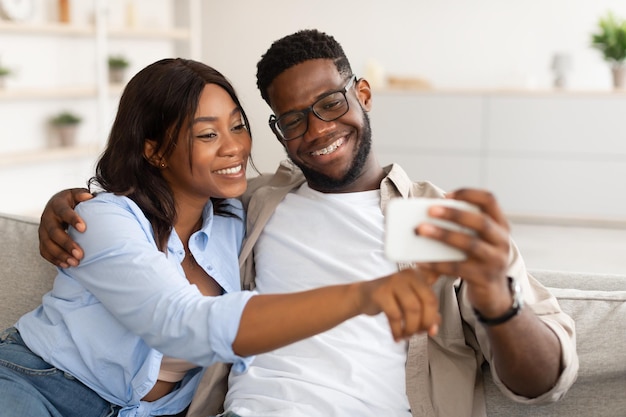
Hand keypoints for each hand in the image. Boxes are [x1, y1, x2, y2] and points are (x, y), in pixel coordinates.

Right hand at [38, 188, 92, 267]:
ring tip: (75, 263)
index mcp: (57, 204)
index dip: (72, 219)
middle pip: (53, 231)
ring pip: (47, 243)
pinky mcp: (42, 239)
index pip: (63, 211)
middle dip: (66, 244)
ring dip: (60, 255)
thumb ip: (82, 195)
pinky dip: (54, 259)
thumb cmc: (73, 201)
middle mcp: (47, 216)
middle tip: (80, 254)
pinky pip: (44, 251)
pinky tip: (66, 265)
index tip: (84, 229)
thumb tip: (89, 197)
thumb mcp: (77, 194)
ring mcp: (43, 229)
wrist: (59, 205)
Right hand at [358, 267, 439, 340]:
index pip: (435, 291)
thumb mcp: (411, 301)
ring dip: (412, 328)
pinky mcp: (380, 293)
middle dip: (426, 322)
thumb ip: (427, 311)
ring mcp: (393, 282)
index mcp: (419, 275)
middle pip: (428, 301)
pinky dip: (398, 331)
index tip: (436, 321)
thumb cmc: (391, 299)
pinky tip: (397, 337)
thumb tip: (434, 328)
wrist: (363, 296)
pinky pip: (395, 316)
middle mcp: (408, 275)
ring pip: (413, 309)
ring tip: (408, 336)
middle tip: (421, 333)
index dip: (439, 306)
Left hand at [415, 188, 512, 317]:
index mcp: (500, 225)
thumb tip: (426, 215)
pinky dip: (437, 263)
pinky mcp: (484, 278)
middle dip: (454, 214)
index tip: (446, 195)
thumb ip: (462, 227)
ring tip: (421, 229)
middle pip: (481, 222)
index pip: (490, 200)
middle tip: (430, 210)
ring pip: (470, 244)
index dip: (469, 194)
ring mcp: (495, 261)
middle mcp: (502, 241)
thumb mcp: (478, 240)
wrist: (494, 294)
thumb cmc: (477, 259)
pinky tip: (420, 260)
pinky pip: (458, 268)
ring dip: (443, 235)